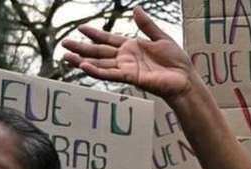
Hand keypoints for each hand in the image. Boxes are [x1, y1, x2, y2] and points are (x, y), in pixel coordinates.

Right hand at [61, 7, 193, 101]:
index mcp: (132, 47)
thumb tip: (136, 8)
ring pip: (101, 64)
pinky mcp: (132, 78)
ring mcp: (127, 68)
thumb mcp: (162, 38)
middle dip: (82, 48)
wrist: (185, 78)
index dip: (96, 34)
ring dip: (83, 61)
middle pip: (100, 52)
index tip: (81, 28)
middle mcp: (126, 58)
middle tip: (64, 44)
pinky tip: (84, 66)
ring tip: (66, 57)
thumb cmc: (176, 61)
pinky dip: (97, 71)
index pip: (109, 39)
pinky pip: (111, 74)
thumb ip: (147, 26)